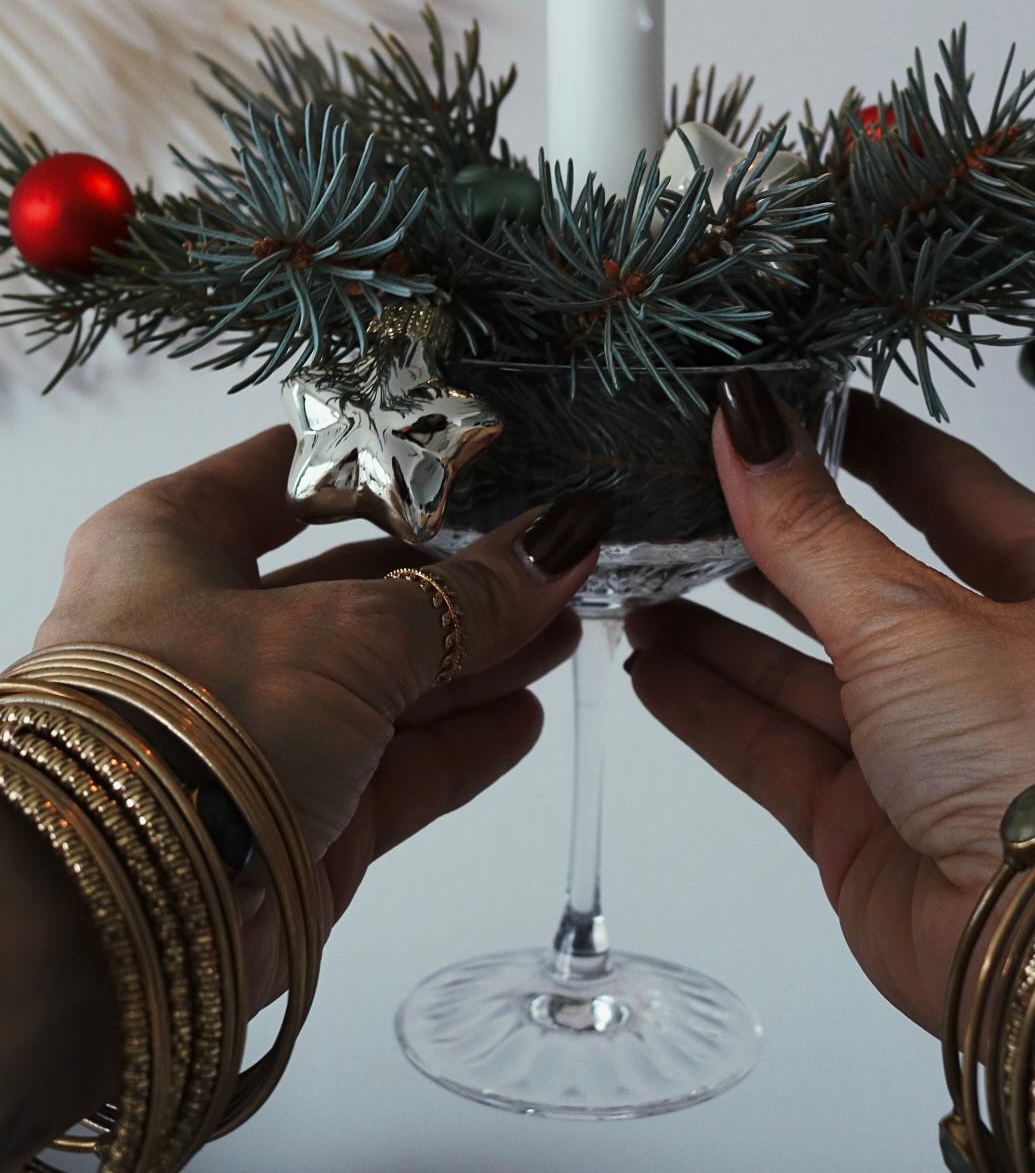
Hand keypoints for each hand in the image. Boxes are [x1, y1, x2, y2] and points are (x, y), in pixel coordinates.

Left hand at [33, 428, 604, 1002]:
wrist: (128, 913)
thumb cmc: (206, 712)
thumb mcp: (350, 630)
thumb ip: (467, 595)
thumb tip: (565, 542)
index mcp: (172, 543)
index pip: (286, 476)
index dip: (382, 466)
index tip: (476, 459)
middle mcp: (205, 628)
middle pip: (352, 585)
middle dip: (455, 577)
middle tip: (549, 555)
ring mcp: (254, 729)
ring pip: (384, 678)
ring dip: (476, 656)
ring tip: (568, 622)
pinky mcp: (298, 819)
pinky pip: (395, 766)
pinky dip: (460, 740)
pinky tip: (526, 709)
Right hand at [624, 375, 1034, 1033]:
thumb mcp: (915, 610)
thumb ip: (810, 524)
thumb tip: (745, 418)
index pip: (944, 486)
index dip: (862, 441)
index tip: (785, 402)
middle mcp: (995, 669)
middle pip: (860, 583)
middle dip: (768, 543)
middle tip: (679, 493)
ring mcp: (933, 754)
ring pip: (806, 672)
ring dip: (719, 629)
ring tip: (634, 579)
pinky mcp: (876, 833)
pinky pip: (778, 754)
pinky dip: (712, 711)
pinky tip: (650, 669)